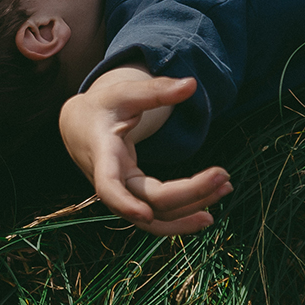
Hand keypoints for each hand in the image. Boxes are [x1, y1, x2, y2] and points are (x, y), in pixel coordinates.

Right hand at [58, 68, 231, 235]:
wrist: (80, 127)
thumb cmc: (102, 107)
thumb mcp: (124, 93)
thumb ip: (156, 90)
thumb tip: (191, 84)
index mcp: (103, 154)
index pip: (108, 186)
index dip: (124, 203)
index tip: (146, 213)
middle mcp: (111, 181)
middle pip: (149, 202)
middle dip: (189, 194)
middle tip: (224, 177)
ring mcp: (122, 195)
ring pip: (156, 217)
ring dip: (191, 210)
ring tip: (225, 189)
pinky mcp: (133, 199)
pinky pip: (157, 218)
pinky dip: (181, 220)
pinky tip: (207, 214)